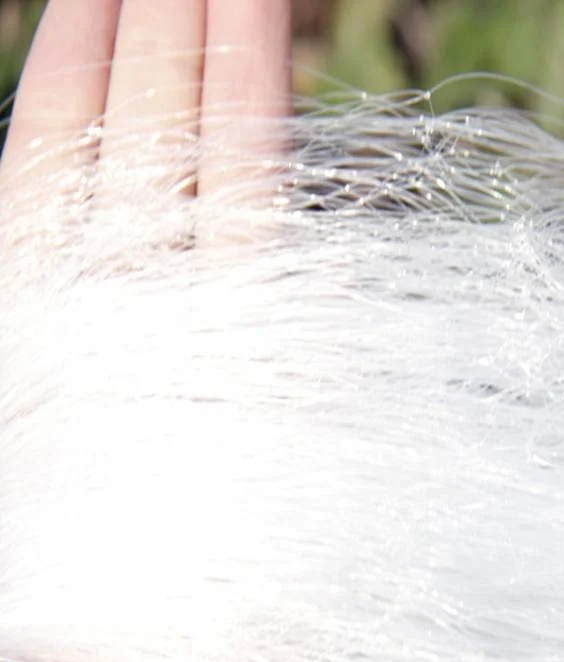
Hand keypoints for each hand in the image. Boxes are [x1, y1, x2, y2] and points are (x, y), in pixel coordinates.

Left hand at [0, 1, 338, 661]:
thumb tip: (19, 251)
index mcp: (25, 377)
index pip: (51, 197)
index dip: (78, 88)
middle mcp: (113, 369)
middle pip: (133, 182)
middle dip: (155, 57)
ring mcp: (203, 398)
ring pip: (210, 216)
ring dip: (217, 96)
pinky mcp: (278, 443)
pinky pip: (277, 301)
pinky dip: (275, 203)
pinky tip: (275, 123)